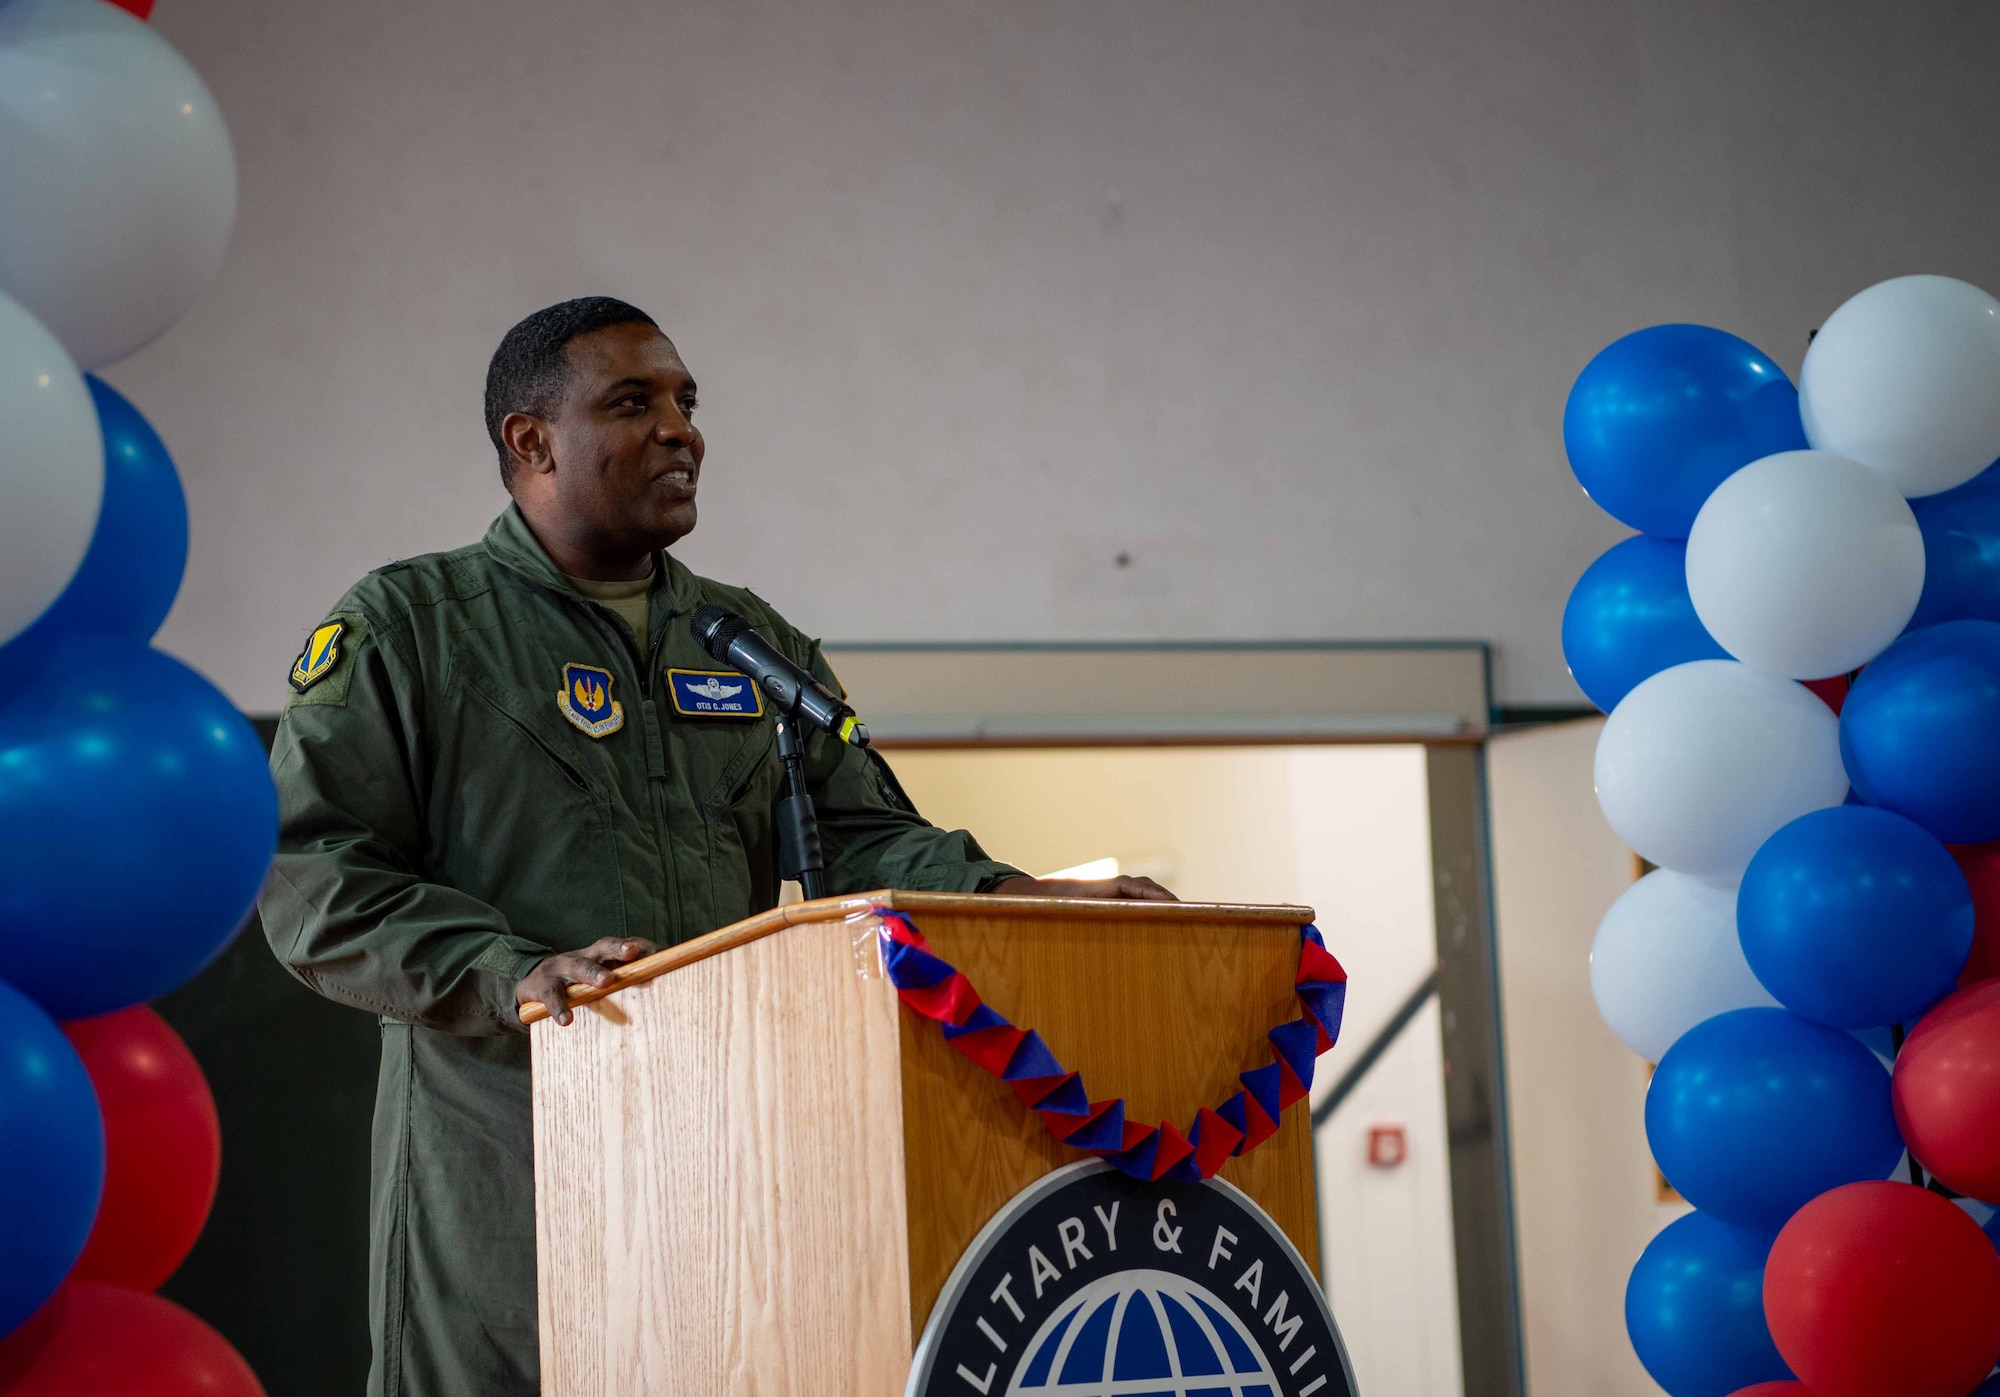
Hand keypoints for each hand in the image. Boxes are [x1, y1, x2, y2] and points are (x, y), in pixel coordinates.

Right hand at [516, 936, 659, 1025]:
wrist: (532, 983)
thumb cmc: (577, 983)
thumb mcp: (599, 976)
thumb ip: (624, 980)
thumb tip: (664, 990)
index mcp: (602, 955)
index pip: (625, 945)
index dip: (643, 947)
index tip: (663, 953)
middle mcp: (584, 956)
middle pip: (603, 947)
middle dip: (619, 948)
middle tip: (632, 952)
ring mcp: (562, 969)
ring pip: (579, 967)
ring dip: (594, 973)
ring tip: (607, 981)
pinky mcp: (543, 987)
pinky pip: (552, 996)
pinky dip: (559, 1008)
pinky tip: (566, 1020)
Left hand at [987, 874, 1177, 901]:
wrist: (1031, 894)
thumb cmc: (1045, 905)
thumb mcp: (1062, 911)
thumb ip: (1077, 914)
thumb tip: (1084, 920)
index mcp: (1103, 886)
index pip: (1139, 888)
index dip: (1158, 897)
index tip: (1176, 906)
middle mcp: (1110, 884)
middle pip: (1147, 887)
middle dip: (1167, 900)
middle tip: (1190, 915)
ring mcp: (1111, 888)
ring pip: (1143, 890)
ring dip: (1161, 901)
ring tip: (1181, 917)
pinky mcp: (1109, 895)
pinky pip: (1136, 896)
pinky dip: (1151, 902)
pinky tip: (1160, 917)